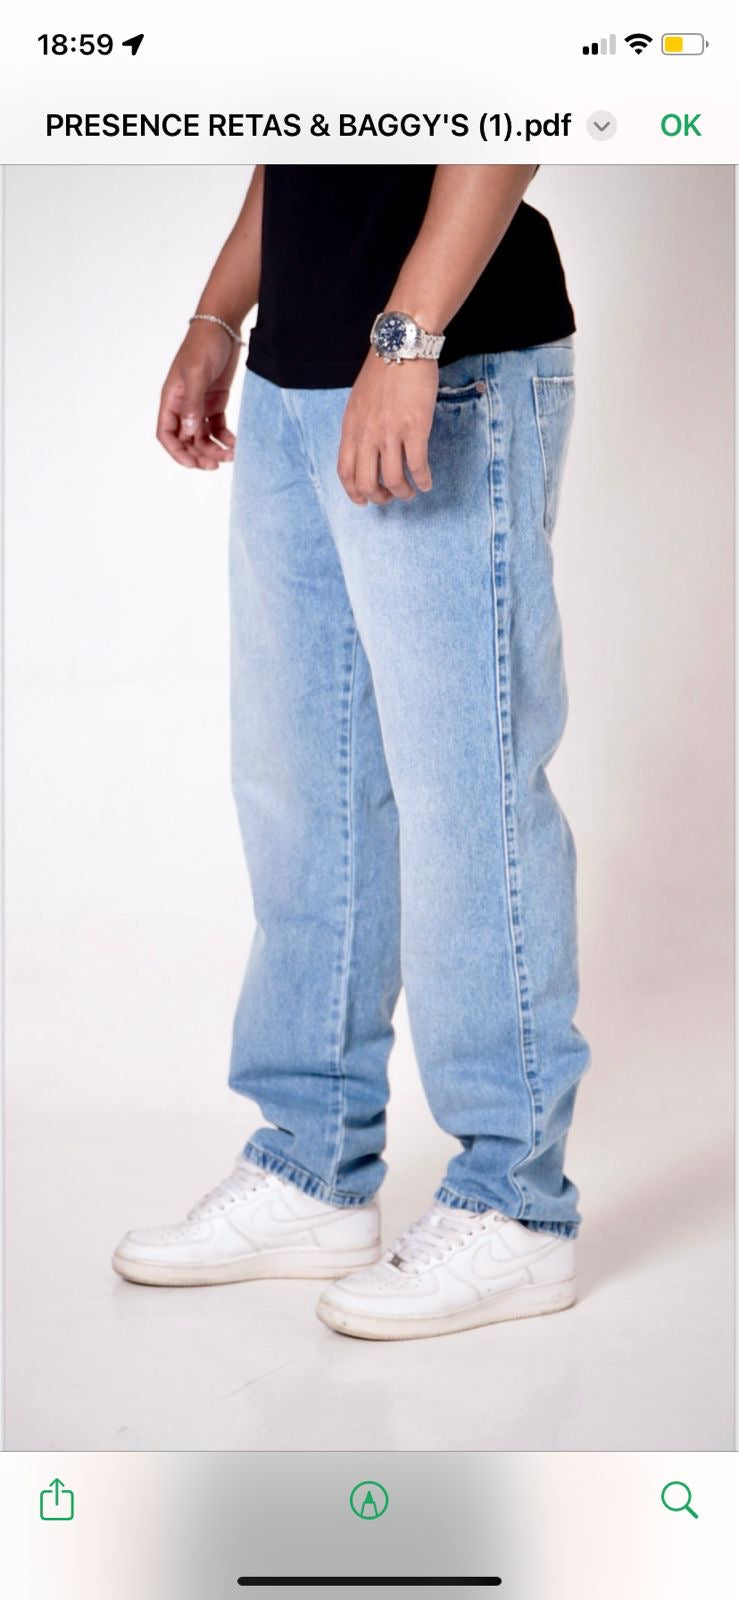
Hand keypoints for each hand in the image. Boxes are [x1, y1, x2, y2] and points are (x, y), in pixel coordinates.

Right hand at [156, 322, 240, 469]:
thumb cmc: (204, 345)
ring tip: (230, 456)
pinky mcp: (216, 401)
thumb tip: (190, 433)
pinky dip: (225, 437)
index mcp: (171, 399)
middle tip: (215, 464)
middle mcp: (183, 404)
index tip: (192, 463)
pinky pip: (218, 426)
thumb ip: (193, 403)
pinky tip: (235, 443)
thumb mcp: (196, 373)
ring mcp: (200, 404)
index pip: (166, 433)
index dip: (176, 452)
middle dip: (198, 454)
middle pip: (186, 439)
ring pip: (203, 436)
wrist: (223, 326)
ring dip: (214, 449)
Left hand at [337, 352, 436, 504]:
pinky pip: (417, 467)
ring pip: (394, 480)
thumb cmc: (382, 371)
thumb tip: (363, 449)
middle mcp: (367, 435)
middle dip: (380, 497)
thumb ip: (358, 427)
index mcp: (351, 428)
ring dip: (403, 493)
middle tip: (390, 497)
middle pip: (367, 483)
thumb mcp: (358, 401)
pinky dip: (422, 480)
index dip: (354, 492)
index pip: (345, 472)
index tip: (363, 501)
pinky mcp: (415, 429)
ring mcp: (390, 433)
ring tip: (411, 491)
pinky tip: (426, 482)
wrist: (402, 347)